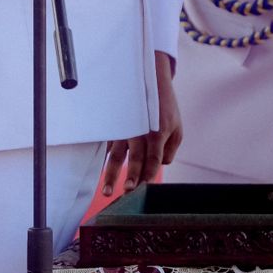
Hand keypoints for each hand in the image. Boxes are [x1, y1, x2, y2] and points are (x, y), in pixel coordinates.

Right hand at [101, 51, 182, 196]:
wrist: (150, 80)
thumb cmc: (165, 107)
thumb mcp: (177, 127)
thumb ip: (171, 150)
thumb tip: (159, 166)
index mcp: (158, 133)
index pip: (154, 159)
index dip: (148, 174)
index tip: (143, 188)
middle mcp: (140, 132)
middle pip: (135, 159)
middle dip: (130, 177)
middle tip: (127, 192)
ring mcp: (126, 130)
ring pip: (117, 156)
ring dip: (111, 174)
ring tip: (107, 191)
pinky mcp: (116, 127)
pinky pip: (108, 146)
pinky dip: (102, 160)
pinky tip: (95, 173)